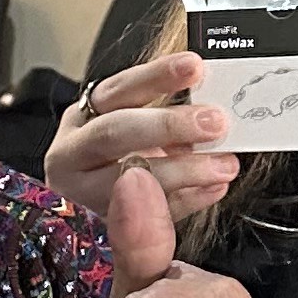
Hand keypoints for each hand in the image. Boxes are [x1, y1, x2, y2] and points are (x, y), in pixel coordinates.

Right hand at [45, 51, 236, 226]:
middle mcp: (73, 154)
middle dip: (168, 125)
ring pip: (125, 179)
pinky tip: (213, 189)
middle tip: (214, 123)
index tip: (195, 67)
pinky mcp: (98, 229)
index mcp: (83, 118)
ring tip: (224, 164)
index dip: (157, 76)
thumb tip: (210, 110)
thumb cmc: (118, 161)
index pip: (118, 90)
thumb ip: (161, 118)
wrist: (85, 212)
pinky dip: (184, 202)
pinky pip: (144, 218)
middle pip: (113, 133)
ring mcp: (81, 195)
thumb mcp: (131, 130)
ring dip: (182, 170)